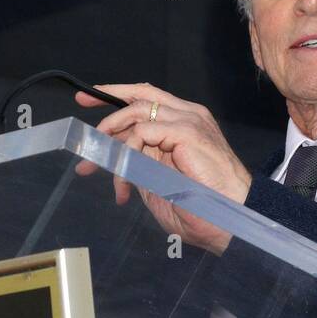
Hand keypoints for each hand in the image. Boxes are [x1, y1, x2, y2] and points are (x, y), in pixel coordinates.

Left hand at [74, 82, 252, 254]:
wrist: (232, 221)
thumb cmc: (203, 210)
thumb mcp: (160, 183)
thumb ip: (141, 164)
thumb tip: (115, 159)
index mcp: (184, 125)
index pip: (146, 98)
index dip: (115, 95)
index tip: (88, 100)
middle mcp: (188, 116)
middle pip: (139, 96)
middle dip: (105, 107)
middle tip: (84, 134)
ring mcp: (189, 122)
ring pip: (137, 114)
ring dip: (112, 140)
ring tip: (101, 168)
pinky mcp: (187, 132)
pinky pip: (143, 132)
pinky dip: (126, 154)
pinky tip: (124, 180)